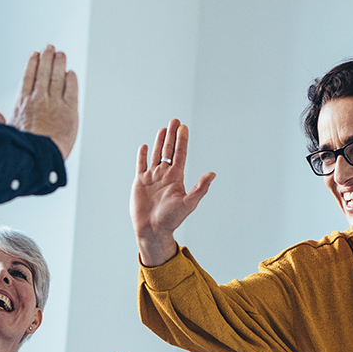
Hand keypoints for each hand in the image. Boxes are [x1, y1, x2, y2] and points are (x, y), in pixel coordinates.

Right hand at [0, 45, 78, 159]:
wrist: (38, 156)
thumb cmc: (22, 148)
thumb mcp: (7, 132)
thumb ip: (1, 120)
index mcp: (22, 103)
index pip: (27, 77)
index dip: (32, 64)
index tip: (34, 55)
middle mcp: (38, 99)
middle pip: (43, 72)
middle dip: (46, 58)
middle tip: (50, 47)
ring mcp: (54, 103)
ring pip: (57, 77)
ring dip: (59, 63)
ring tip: (61, 54)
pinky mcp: (69, 110)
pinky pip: (71, 90)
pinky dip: (71, 80)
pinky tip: (71, 73)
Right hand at [131, 119, 215, 265]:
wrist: (152, 230)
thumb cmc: (171, 220)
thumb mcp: (188, 203)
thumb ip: (200, 188)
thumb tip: (212, 174)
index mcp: (176, 178)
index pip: (180, 154)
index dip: (182, 140)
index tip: (183, 127)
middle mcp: (165, 175)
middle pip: (169, 151)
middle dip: (172, 136)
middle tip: (175, 120)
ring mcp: (152, 178)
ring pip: (156, 155)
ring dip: (160, 142)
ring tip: (163, 129)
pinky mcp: (140, 183)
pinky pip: (141, 165)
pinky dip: (142, 156)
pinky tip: (145, 146)